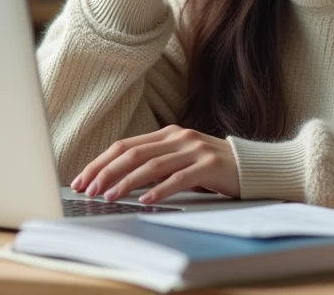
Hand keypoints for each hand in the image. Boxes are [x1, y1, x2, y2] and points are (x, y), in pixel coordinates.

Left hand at [70, 125, 240, 204]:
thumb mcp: (180, 160)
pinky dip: (160, 189)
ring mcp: (195, 150)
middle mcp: (179, 138)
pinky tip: (146, 200)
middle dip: (106, 172)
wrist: (251, 166)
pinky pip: (180, 178)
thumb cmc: (211, 167)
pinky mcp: (210, 166)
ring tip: (110, 196)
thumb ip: (155, 164)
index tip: (82, 179)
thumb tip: (116, 181)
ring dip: (127, 182)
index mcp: (168, 134)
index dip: (101, 162)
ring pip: (152, 165)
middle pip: (133, 153)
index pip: (125, 146)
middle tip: (89, 189)